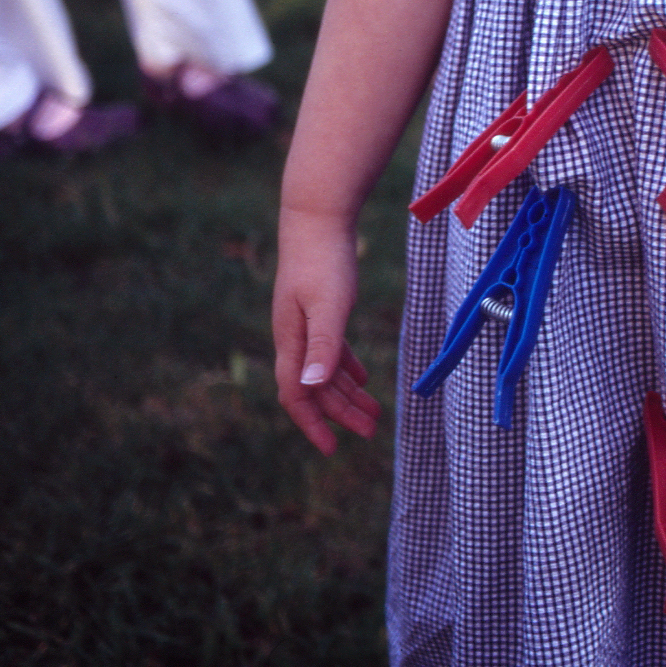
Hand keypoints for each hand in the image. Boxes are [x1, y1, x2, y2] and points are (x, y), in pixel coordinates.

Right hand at [273, 207, 383, 454]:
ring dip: (347, 394)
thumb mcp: (328, 305)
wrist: (317, 218)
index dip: (313, 424)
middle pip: (314, 388)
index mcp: (292, 341)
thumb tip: (313, 387)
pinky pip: (330, 350)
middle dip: (340, 413)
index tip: (333, 448)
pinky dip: (345, 368)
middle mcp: (293, 337)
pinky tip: (362, 378)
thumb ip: (323, 345)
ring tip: (373, 413)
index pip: (296, 395)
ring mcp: (304, 324)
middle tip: (369, 432)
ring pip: (324, 371)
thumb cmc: (324, 260)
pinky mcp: (319, 310)